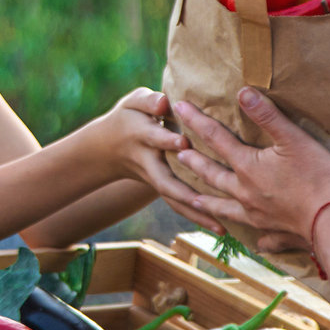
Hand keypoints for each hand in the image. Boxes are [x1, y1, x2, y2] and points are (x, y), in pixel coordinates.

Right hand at [85, 88, 219, 230]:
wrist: (108, 148)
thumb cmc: (128, 117)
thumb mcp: (132, 102)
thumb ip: (148, 101)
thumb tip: (164, 103)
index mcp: (140, 136)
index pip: (154, 138)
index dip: (166, 140)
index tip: (184, 141)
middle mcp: (148, 161)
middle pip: (164, 180)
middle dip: (183, 191)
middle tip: (204, 200)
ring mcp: (155, 178)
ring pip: (173, 198)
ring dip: (196, 214)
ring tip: (221, 227)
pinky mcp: (163, 188)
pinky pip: (179, 205)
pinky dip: (197, 217)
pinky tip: (220, 228)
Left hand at [172, 88, 329, 250]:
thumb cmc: (317, 177)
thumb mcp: (294, 139)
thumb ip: (267, 116)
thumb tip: (243, 92)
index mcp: (247, 166)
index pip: (215, 138)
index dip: (196, 120)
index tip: (179, 108)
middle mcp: (243, 191)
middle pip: (212, 174)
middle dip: (194, 162)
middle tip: (179, 154)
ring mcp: (254, 213)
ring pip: (223, 206)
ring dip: (206, 201)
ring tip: (192, 199)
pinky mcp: (270, 230)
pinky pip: (255, 234)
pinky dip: (251, 235)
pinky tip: (254, 242)